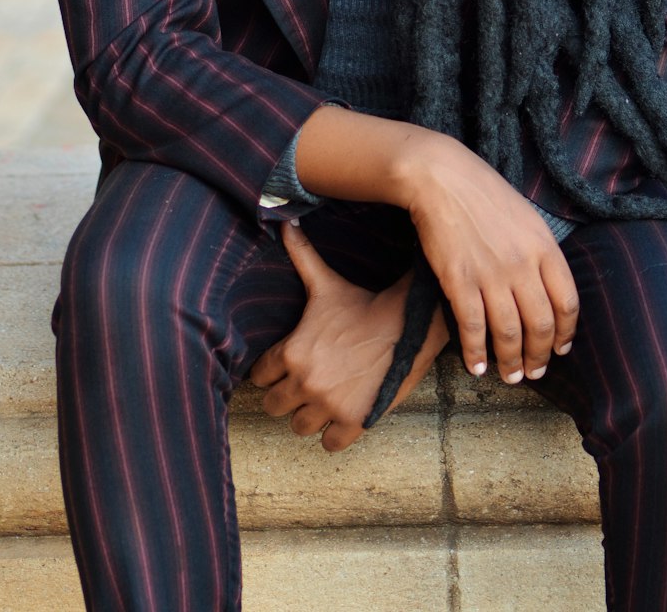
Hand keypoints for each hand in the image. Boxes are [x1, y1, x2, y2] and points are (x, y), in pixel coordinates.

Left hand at [249, 221, 447, 451]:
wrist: (406, 323)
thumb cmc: (362, 302)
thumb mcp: (325, 282)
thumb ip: (299, 255)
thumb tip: (283, 221)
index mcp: (291, 352)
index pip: (260, 376)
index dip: (272, 370)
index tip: (286, 365)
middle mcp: (305, 383)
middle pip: (274, 406)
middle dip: (287, 395)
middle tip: (304, 384)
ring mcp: (329, 406)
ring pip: (299, 427)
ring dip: (308, 416)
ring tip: (323, 399)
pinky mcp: (354, 422)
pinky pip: (329, 445)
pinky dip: (333, 435)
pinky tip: (342, 415)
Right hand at [400, 135, 579, 386]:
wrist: (442, 178)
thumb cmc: (484, 193)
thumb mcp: (528, 217)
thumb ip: (540, 252)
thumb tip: (546, 289)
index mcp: (544, 247)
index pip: (567, 303)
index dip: (565, 333)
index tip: (560, 350)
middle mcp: (522, 264)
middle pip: (540, 325)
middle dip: (539, 357)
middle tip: (534, 372)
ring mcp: (490, 274)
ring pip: (509, 333)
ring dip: (511, 363)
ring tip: (509, 376)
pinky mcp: (459, 280)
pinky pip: (472, 327)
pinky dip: (475, 353)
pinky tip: (476, 366)